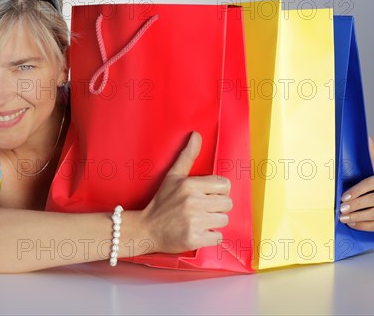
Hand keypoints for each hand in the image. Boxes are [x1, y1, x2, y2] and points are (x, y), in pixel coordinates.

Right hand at [140, 132, 232, 252]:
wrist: (146, 229)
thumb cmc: (161, 202)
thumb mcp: (172, 176)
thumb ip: (187, 156)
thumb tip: (197, 135)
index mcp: (189, 185)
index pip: (225, 185)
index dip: (218, 191)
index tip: (207, 195)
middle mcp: (193, 202)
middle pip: (227, 204)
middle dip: (217, 207)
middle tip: (203, 209)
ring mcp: (193, 221)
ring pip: (223, 220)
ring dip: (214, 222)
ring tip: (199, 220)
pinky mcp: (194, 239)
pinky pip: (217, 237)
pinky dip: (210, 236)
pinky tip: (198, 232)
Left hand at [339, 137, 373, 230]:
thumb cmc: (368, 185)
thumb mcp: (364, 172)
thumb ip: (365, 159)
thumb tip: (366, 140)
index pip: (370, 183)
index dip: (356, 191)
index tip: (343, 197)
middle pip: (372, 199)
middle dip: (354, 205)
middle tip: (341, 209)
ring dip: (357, 217)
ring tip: (344, 218)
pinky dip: (364, 225)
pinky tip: (353, 223)